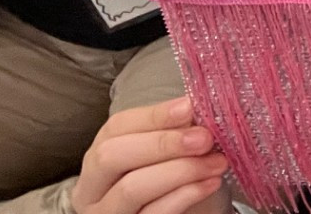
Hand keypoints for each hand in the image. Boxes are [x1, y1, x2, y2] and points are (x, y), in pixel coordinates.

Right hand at [73, 99, 229, 213]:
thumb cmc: (172, 178)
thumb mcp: (167, 152)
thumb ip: (175, 131)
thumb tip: (195, 111)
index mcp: (100, 155)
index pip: (116, 127)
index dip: (153, 115)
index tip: (189, 108)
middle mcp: (93, 186)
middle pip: (112, 156)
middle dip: (161, 143)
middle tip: (204, 139)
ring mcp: (106, 213)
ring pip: (131, 188)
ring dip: (181, 170)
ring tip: (217, 162)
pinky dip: (185, 195)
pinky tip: (211, 183)